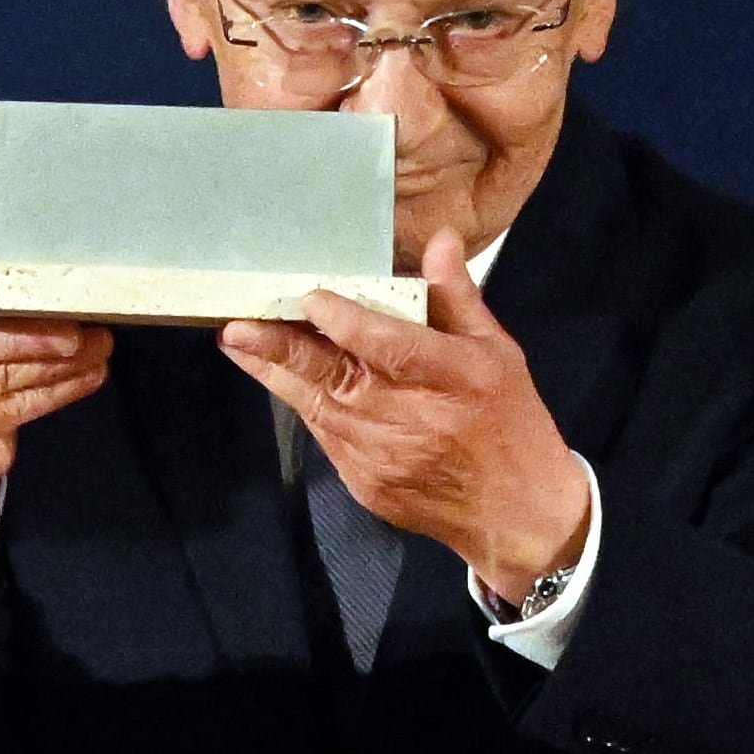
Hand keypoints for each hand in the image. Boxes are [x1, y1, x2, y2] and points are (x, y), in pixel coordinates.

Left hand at [218, 231, 590, 600]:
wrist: (516, 514)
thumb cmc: (510, 421)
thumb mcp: (497, 352)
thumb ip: (457, 298)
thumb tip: (438, 240)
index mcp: (451, 376)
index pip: (386, 344)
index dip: (343, 321)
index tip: (309, 298)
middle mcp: (407, 416)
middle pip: (331, 377)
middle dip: (278, 350)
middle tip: (237, 326)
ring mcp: (379, 455)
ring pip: (313, 406)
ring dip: (274, 374)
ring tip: (238, 342)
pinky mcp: (363, 483)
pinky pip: (325, 436)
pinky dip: (305, 404)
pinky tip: (283, 381)